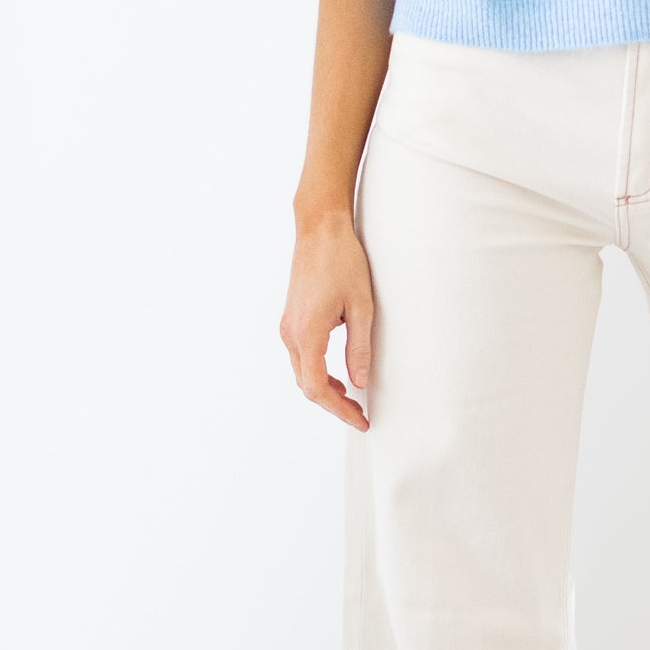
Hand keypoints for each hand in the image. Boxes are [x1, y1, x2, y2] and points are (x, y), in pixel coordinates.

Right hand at [279, 209, 373, 428]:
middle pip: (307, 385)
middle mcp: (291, 333)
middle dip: (333, 405)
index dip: (339, 410)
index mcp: (308, 332)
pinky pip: (301, 357)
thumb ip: (360, 347)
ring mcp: (287, 327)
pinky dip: (317, 373)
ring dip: (325, 390)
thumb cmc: (343, 261)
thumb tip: (360, 383)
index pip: (318, 388)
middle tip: (361, 416)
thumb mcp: (362, 306)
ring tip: (353, 400)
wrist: (320, 230)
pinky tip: (339, 375)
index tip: (361, 420)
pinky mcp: (290, 320)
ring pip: (302, 373)